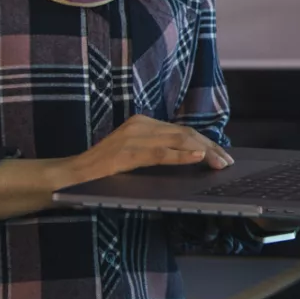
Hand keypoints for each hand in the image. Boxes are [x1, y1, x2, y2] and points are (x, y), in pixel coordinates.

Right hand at [66, 115, 232, 187]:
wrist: (71, 175)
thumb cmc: (103, 169)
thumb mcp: (134, 155)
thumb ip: (157, 151)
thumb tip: (191, 158)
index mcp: (143, 123)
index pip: (182, 131)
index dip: (206, 141)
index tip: (223, 153)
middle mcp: (140, 124)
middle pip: (184, 133)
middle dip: (210, 147)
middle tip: (228, 161)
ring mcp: (133, 136)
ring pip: (177, 140)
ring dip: (203, 152)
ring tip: (219, 162)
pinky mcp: (126, 152)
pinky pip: (159, 153)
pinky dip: (181, 155)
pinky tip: (197, 158)